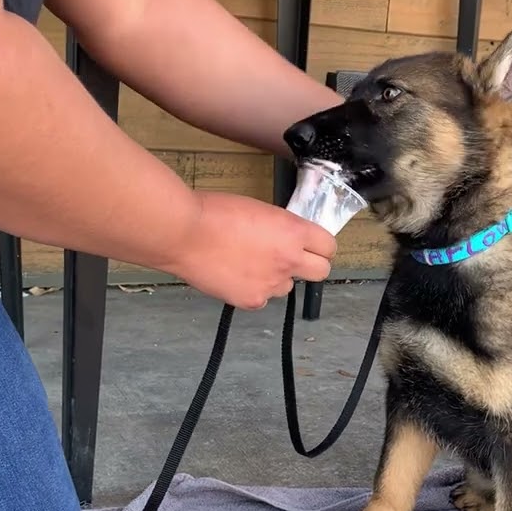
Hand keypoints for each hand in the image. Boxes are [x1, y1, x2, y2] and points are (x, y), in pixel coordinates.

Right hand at [164, 190, 336, 309]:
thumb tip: (286, 237)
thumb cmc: (213, 213)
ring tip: (250, 264)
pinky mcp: (252, 300)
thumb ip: (280, 227)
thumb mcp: (258, 210)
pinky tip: (235, 275)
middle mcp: (288, 259)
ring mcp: (271, 283)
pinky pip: (262, 298)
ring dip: (277, 278)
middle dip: (310, 266)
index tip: (312, 246)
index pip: (329, 246)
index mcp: (293, 231)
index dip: (320, 246)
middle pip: (321, 271)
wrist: (183, 233)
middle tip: (292, 260)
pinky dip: (253, 290)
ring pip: (287, 287)